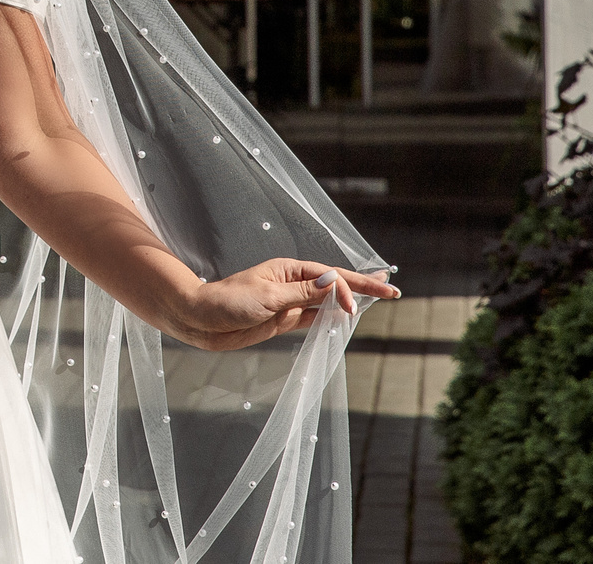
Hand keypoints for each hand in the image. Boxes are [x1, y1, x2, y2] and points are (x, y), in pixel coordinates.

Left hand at [177, 259, 398, 352]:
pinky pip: (314, 319)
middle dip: (362, 288)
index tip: (364, 302)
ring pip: (327, 302)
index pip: (329, 276)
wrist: (201, 320)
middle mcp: (292, 284)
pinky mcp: (283, 321)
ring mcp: (289, 303)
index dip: (351, 287)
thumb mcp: (266, 296)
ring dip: (349, 302)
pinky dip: (331, 320)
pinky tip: (345, 320)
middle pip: (334, 285)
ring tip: (375, 300)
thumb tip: (333, 282)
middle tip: (392, 290)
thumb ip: (302, 294)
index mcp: (289, 271)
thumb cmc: (228, 302)